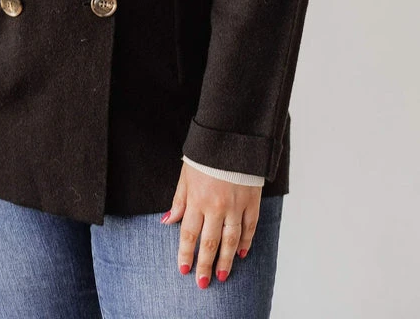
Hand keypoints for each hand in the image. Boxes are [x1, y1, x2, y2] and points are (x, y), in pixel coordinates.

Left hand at [162, 162, 261, 287]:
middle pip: (209, 242)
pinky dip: (246, 242)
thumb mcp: (186, 175)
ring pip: (231, 240)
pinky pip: (249, 227)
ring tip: (222, 276)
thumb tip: (168, 222)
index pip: (189, 234)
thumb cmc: (205, 156)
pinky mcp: (251, 202)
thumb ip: (179, 200)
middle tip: (202, 282)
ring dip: (226, 260)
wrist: (232, 137)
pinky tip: (242, 254)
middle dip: (205, 265)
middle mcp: (216, 206)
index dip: (186, 254)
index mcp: (197, 199)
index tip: (184, 270)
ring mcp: (235, 206)